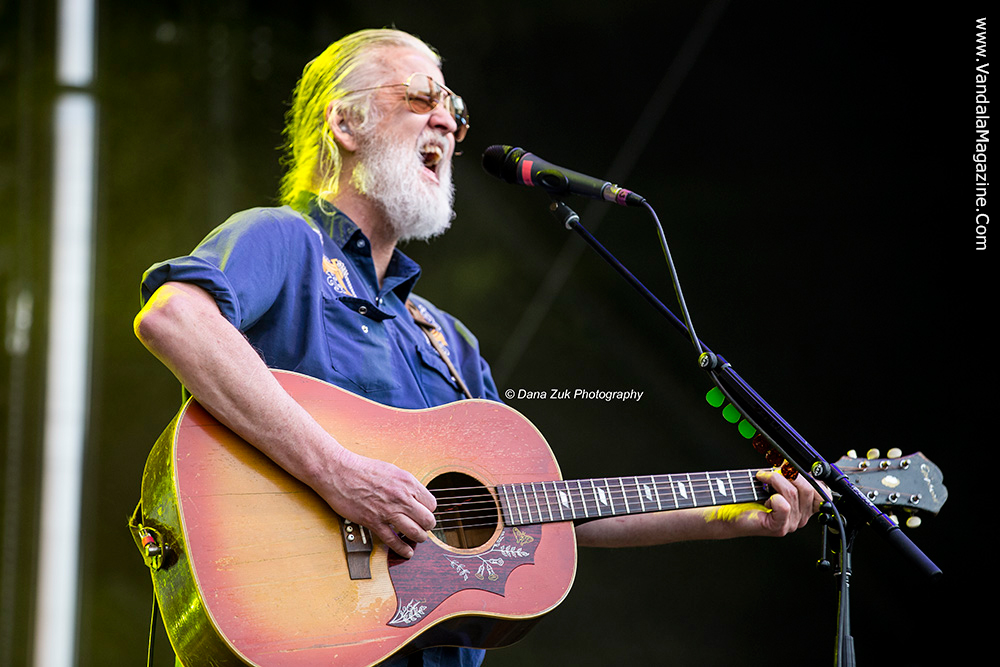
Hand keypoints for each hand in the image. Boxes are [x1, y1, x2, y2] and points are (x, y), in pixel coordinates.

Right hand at [320, 448, 437, 558]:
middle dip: (427, 526)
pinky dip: (402, 549)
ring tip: (417, 538)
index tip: (424, 513)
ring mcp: (388, 511)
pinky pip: (393, 540)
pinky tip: (407, 552)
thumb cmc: (362, 469)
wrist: (339, 472)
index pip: (432, 504)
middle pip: (427, 520)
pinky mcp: (373, 522)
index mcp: (408, 482)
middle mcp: (401, 497)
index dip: (429, 510)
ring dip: (419, 538)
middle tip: (423, 527)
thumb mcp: (392, 471)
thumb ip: (405, 485)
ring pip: (415, 532)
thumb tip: (415, 496)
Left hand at [745, 468, 826, 536]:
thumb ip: (788, 476)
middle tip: (771, 471)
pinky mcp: (778, 527)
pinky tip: (765, 499)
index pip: (822, 492)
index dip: (810, 477)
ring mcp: (790, 524)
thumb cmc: (748, 498)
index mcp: (804, 507)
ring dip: (775, 480)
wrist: (729, 514)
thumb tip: (791, 464)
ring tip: (761, 479)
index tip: (793, 468)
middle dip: (789, 474)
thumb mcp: (773, 482)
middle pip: (808, 489)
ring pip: (792, 493)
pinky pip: (784, 506)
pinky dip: (773, 497)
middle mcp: (800, 517)